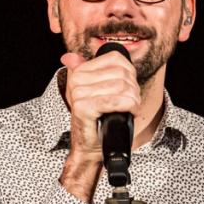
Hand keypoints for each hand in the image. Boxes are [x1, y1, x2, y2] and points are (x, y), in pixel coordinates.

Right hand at [59, 51, 140, 202]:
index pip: (116, 58)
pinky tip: (129, 112)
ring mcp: (78, 93)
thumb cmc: (97, 121)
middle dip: (133, 89)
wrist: (89, 147)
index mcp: (80, 71)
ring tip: (130, 108)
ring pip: (122, 86)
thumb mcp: (94, 92)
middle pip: (121, 73)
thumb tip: (69, 56)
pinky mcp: (84, 107)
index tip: (128, 89)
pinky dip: (129, 106)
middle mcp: (77, 79)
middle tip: (130, 103)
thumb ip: (88, 71)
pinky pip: (116, 100)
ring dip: (133, 99)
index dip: (130, 73)